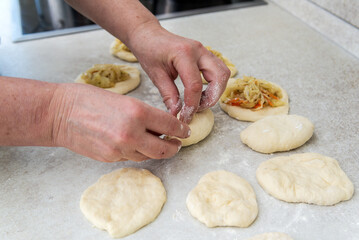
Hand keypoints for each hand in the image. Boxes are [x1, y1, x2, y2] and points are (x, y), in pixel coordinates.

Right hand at [51, 83, 189, 161]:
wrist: (59, 113)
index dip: (181, 130)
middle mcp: (131, 133)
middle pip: (164, 149)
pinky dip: (137, 152)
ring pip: (148, 156)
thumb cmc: (88, 99)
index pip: (170, 126)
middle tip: (178, 144)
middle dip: (174, 147)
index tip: (185, 131)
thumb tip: (161, 126)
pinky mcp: (110, 158)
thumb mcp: (123, 99)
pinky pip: (131, 158)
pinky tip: (136, 145)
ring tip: (158, 144)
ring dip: (156, 151)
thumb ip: (144, 114)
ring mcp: (120, 149)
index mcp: (138, 112)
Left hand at [128, 22, 230, 122]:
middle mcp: (199, 50)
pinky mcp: (205, 55)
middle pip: (220, 77)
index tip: (185, 117)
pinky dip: (214, 84)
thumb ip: (168, 95)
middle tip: (197, 109)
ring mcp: (204, 51)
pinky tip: (200, 93)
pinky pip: (218, 70)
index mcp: (183, 54)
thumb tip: (177, 113)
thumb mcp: (155, 75)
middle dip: (212, 98)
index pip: (195, 85)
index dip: (192, 105)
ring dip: (215, 91)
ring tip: (199, 102)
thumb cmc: (149, 50)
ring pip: (223, 73)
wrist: (148, 35)